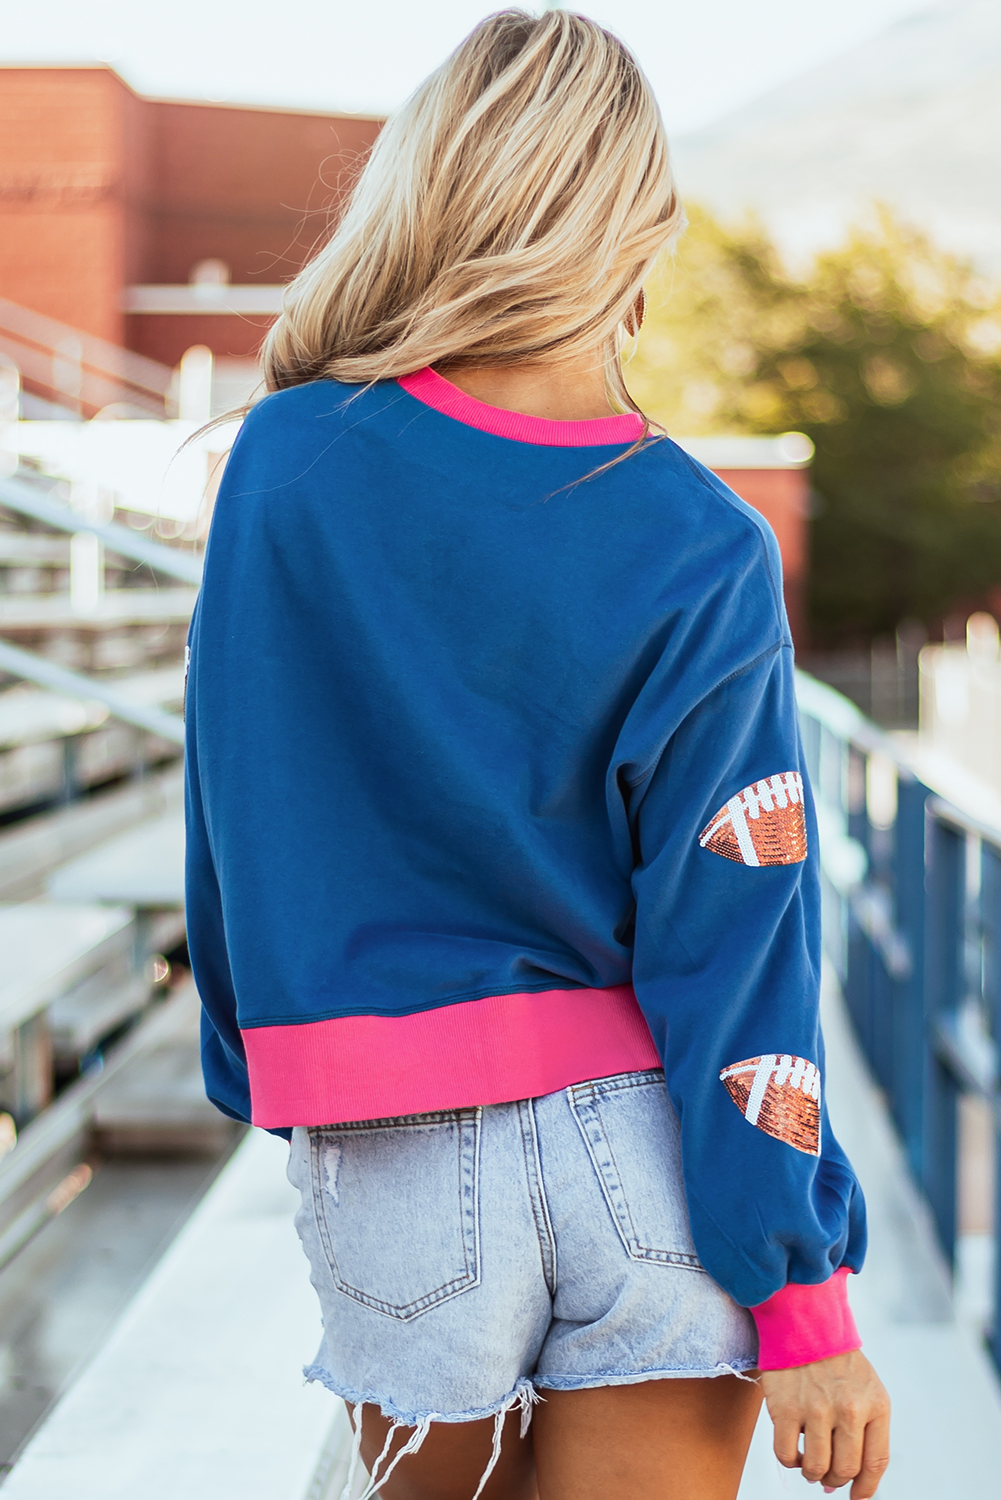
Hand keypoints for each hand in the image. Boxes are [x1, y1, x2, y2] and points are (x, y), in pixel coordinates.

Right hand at [758, 1349, 889, 1496]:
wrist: (803, 1322)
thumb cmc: (837, 1363)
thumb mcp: (866, 1390)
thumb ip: (864, 1434)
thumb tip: (841, 1486)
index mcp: (875, 1404)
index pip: (875, 1464)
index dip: (865, 1489)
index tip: (855, 1497)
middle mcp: (849, 1409)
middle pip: (845, 1470)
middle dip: (836, 1479)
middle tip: (828, 1473)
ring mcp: (816, 1409)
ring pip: (816, 1468)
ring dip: (813, 1473)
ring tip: (810, 1462)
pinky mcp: (785, 1407)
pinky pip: (786, 1455)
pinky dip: (790, 1461)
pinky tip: (793, 1450)